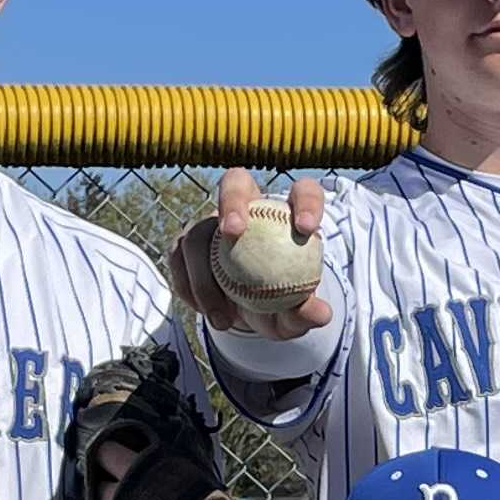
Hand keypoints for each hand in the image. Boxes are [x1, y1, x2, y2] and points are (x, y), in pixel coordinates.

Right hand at [164, 170, 333, 341]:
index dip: (306, 202)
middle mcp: (244, 206)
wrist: (245, 312)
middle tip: (233, 232)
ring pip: (197, 233)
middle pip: (234, 182)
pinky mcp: (184, 245)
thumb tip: (321, 314)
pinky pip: (178, 262)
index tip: (308, 229)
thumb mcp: (293, 316)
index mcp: (284, 213)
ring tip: (224, 317)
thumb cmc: (277, 305)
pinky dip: (191, 290)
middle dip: (231, 200)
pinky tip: (207, 314)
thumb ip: (305, 313)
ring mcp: (209, 223)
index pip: (303, 192)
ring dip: (205, 276)